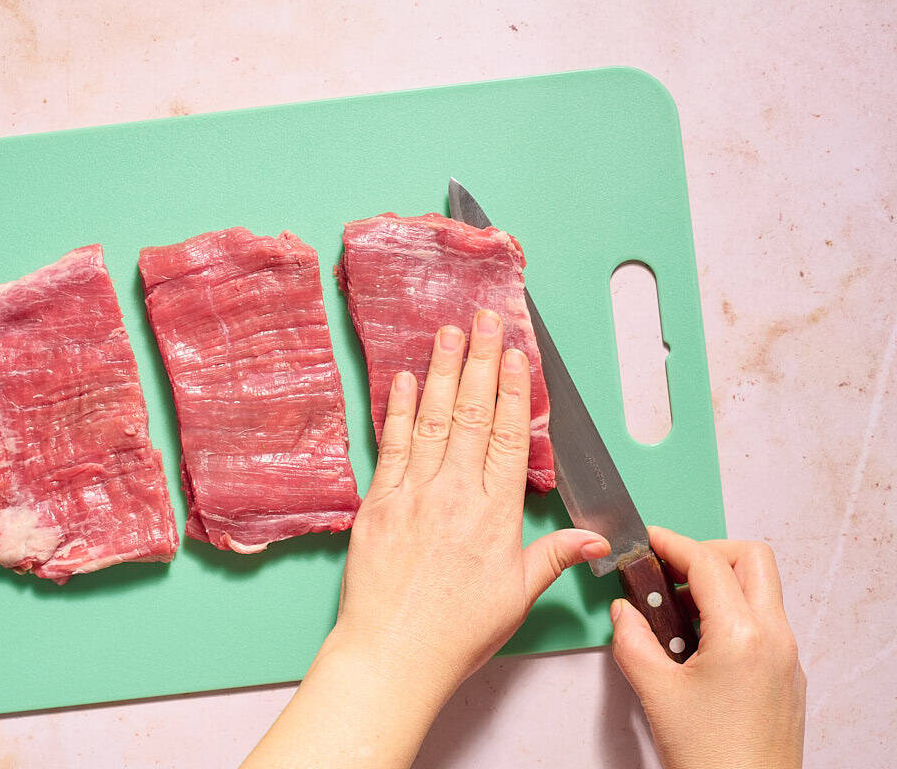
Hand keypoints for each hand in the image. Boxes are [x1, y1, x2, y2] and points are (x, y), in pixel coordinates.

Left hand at [330, 309, 609, 692]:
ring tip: (448, 332)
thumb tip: (596, 538)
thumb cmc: (455, 632)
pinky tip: (403, 380)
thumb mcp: (517, 596)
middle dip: (480, 360)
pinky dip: (397, 410)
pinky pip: (390, 446)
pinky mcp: (376, 503)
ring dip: (441, 371)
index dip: (513, 390)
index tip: (516, 353)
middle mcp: (454, 494)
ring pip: (432, 419)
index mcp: (494, 514)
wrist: (393, 654)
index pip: (508, 437)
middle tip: (485, 319)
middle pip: (471, 414)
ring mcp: (412, 494)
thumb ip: (554, 555)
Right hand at [611, 527, 805, 768]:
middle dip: (707, 553)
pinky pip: (764, 621)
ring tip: (676, 611)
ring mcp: (788, 657)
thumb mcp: (655, 693)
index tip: (647, 542)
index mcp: (743, 635)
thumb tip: (624, 612)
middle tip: (669, 570)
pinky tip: (697, 642)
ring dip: (720, 583)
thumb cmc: (711, 758)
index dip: (671, 543)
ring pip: (761, 589)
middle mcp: (775, 638)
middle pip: (751, 559)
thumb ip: (632, 641)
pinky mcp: (787, 676)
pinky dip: (732, 612)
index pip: (708, 562)